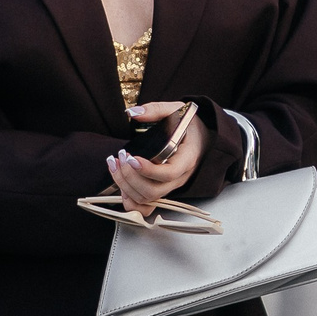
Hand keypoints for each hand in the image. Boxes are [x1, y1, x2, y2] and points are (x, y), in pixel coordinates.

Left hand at [108, 101, 204, 215]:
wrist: (201, 136)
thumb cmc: (189, 124)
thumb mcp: (176, 110)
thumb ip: (154, 109)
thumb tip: (132, 113)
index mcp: (187, 158)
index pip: (169, 173)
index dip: (148, 170)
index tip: (132, 158)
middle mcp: (180, 177)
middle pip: (154, 191)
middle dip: (130, 177)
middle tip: (121, 157)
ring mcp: (170, 186)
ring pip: (146, 199)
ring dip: (125, 186)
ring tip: (115, 164)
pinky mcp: (161, 190)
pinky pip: (145, 206)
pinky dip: (129, 199)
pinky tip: (120, 181)